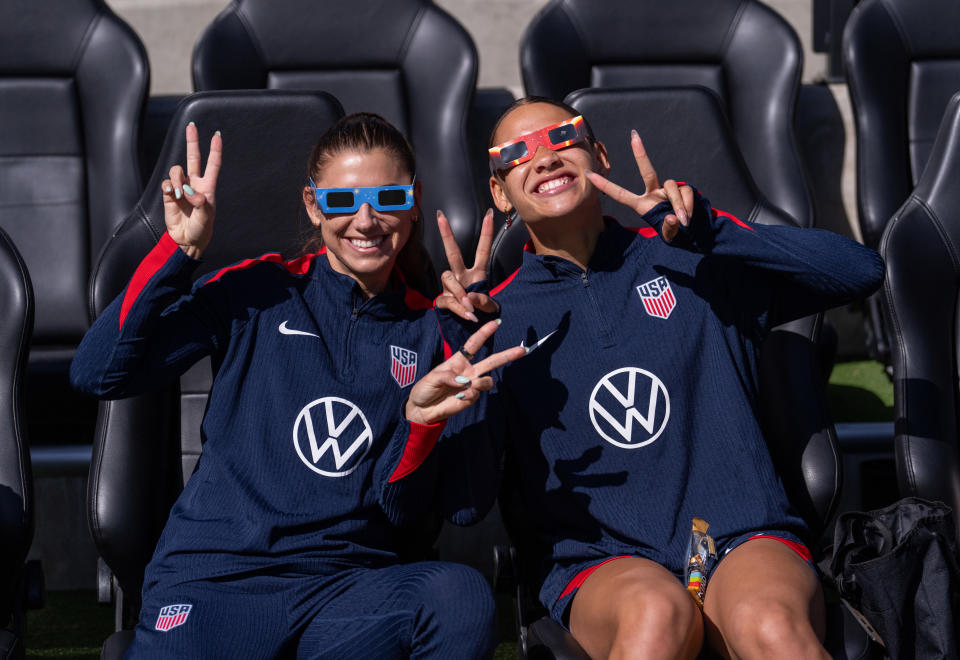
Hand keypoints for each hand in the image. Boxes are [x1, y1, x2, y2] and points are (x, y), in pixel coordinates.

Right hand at [162, 122, 222, 258]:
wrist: (187, 240)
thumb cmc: (201, 229)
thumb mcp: (205, 218)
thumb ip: (200, 203)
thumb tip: (188, 191)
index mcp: (208, 187)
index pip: (213, 164)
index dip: (215, 150)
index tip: (217, 134)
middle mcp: (194, 184)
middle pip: (193, 158)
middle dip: (192, 142)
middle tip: (191, 126)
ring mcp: (181, 188)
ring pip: (177, 170)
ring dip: (177, 179)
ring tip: (178, 194)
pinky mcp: (169, 195)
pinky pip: (166, 183)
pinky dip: (168, 186)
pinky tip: (171, 194)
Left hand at [404, 320, 524, 424]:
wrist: (423, 409)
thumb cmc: (425, 388)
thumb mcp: (432, 377)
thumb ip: (447, 376)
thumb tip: (464, 381)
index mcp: (458, 360)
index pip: (474, 344)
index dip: (484, 333)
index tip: (496, 323)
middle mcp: (468, 370)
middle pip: (492, 360)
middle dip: (508, 355)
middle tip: (523, 350)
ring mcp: (471, 384)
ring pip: (489, 380)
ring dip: (481, 382)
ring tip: (468, 387)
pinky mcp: (471, 398)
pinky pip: (477, 394)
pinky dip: (469, 395)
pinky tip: (458, 398)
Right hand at [436, 209, 497, 321]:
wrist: (468, 329)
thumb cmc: (480, 312)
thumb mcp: (490, 307)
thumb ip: (483, 301)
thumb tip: (468, 296)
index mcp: (477, 273)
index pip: (482, 250)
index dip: (486, 233)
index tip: (490, 214)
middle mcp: (461, 276)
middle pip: (453, 252)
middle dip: (446, 234)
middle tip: (439, 216)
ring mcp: (450, 286)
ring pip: (448, 277)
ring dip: (460, 293)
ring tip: (470, 309)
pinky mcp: (442, 299)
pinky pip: (447, 299)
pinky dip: (459, 308)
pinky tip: (467, 315)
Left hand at [585, 131, 693, 242]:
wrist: (691, 231)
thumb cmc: (673, 232)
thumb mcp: (668, 235)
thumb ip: (669, 228)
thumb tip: (673, 218)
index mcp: (642, 205)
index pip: (620, 194)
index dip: (605, 185)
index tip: (588, 173)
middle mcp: (653, 193)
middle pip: (647, 172)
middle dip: (640, 154)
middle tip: (634, 135)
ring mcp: (668, 190)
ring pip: (672, 187)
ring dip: (679, 204)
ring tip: (683, 221)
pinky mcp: (684, 188)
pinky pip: (685, 192)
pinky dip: (687, 206)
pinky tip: (688, 217)